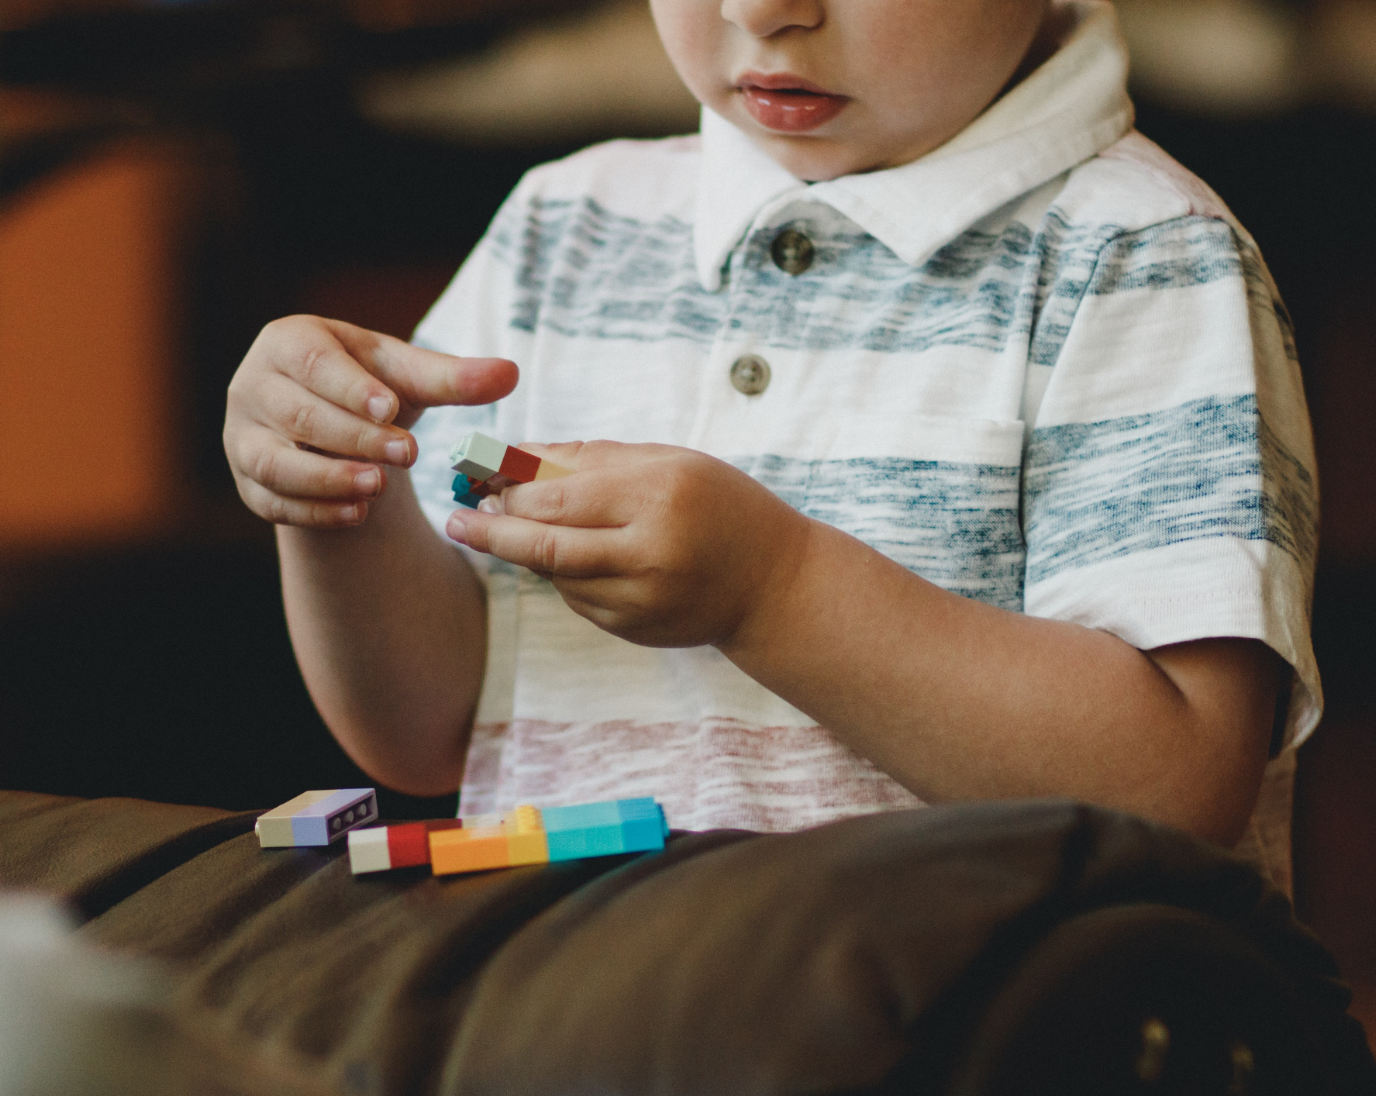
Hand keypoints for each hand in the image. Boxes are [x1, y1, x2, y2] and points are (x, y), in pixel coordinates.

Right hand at [224, 316, 516, 526]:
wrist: (334, 426)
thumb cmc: (371, 387)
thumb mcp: (409, 377)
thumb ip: (454, 378)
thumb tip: (510, 373)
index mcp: (289, 342)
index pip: (314, 364)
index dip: (351, 387)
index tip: (391, 407)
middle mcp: (253, 386)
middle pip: (298, 414)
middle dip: (353, 437)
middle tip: (405, 454)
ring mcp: (242, 437)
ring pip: (274, 462)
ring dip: (326, 478)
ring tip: (377, 488)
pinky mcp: (248, 482)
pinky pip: (272, 501)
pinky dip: (314, 511)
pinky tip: (357, 515)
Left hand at [445, 441, 812, 648]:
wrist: (774, 584)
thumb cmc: (720, 506)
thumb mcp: (668, 463)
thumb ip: (591, 457)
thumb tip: (516, 455)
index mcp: (659, 496)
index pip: (559, 496)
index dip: (509, 489)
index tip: (475, 478)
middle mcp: (649, 553)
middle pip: (544, 546)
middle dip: (493, 531)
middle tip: (459, 519)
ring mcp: (641, 600)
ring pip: (555, 576)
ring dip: (527, 552)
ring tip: (510, 527)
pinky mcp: (634, 630)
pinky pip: (577, 598)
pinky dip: (563, 575)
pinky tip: (573, 555)